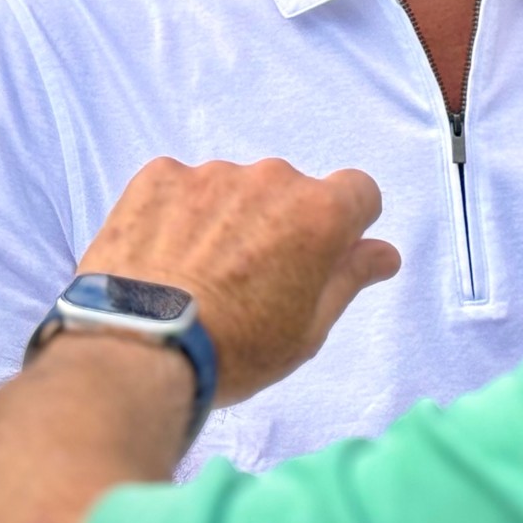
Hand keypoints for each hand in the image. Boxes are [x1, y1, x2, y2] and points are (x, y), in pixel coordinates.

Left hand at [75, 158, 401, 406]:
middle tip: (250, 278)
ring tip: (196, 273)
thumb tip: (384, 252)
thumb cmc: (235, 350)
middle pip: (291, 190)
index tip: (323, 256)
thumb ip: (349, 279)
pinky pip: (182, 186)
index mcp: (320, 214)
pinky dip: (178, 212)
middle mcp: (272, 178)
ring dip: (227, 217)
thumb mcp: (308, 330)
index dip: (347, 224)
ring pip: (234, 188)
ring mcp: (211, 173)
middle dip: (280, 223)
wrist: (137, 348)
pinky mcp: (158, 176)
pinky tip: (161, 257)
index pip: (359, 191)